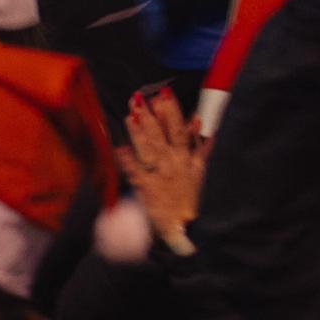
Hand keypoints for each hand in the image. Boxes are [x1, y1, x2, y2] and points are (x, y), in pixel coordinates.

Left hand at [114, 89, 205, 242]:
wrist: (186, 228)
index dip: (172, 110)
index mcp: (185, 158)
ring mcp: (159, 176)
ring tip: (131, 115)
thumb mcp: (200, 170)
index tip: (163, 91)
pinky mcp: (147, 190)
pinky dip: (128, 163)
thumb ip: (200, 145)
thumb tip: (199, 121)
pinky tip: (118, 149)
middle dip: (152, 116)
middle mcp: (172, 164)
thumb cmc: (190, 198)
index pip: (180, 130)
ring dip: (140, 133)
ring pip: (149, 151)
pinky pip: (136, 175)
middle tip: (140, 97)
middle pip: (162, 136)